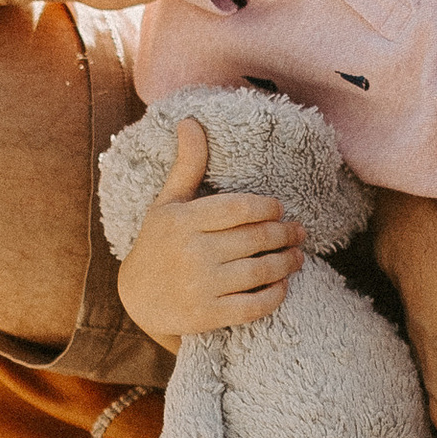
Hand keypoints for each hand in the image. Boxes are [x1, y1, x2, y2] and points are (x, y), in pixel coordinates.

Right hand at [116, 120, 299, 348]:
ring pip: (259, 272)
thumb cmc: (159, 242)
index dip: (267, 208)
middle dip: (284, 234)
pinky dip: (274, 295)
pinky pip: (252, 306)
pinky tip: (282, 285)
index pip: (239, 208)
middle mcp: (191, 252)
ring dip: (286, 263)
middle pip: (254, 239)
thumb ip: (187, 165)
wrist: (137, 298)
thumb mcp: (168, 202)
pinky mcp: (207, 316)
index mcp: (182, 220)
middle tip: (299, 232)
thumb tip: (191, 121)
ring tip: (298, 256)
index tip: (279, 208)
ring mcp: (199, 286)